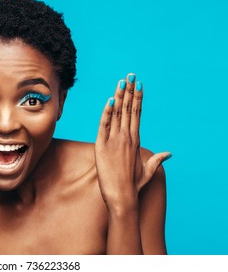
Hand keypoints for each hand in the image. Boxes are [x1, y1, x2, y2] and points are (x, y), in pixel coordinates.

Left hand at [94, 74, 169, 210]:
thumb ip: (157, 159)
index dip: (138, 98)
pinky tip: (110, 100)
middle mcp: (126, 137)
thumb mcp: (148, 170)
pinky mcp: (101, 146)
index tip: (139, 85)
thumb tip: (169, 153)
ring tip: (122, 81)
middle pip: (129, 109)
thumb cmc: (134, 185)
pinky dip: (107, 112)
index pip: (137, 114)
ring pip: (117, 114)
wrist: (122, 196)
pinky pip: (104, 125)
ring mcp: (114, 141)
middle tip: (131, 75)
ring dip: (119, 96)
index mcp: (136, 140)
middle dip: (130, 91)